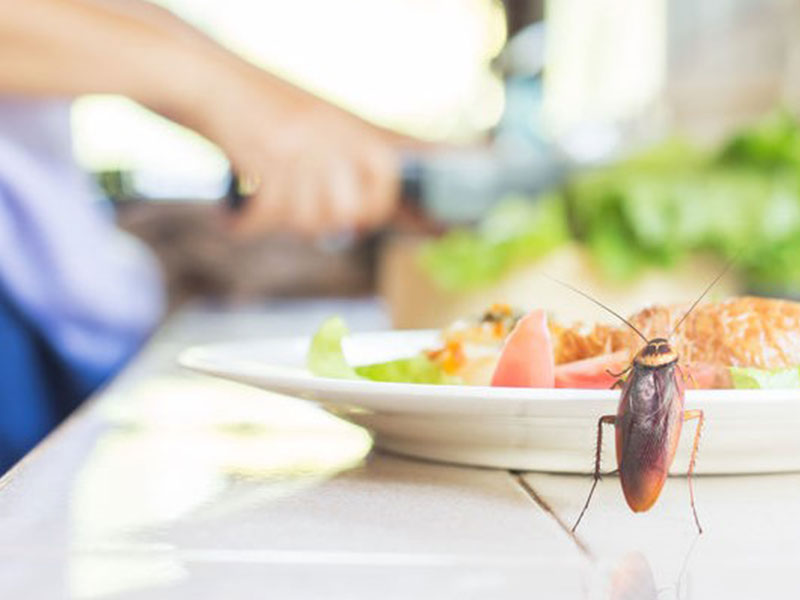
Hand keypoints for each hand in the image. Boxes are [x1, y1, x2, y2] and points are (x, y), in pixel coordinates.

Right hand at [198, 71, 400, 236]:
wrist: (207, 80)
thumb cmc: (258, 110)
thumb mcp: (314, 122)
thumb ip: (342, 161)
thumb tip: (364, 221)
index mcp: (347, 124)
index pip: (385, 174)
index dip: (374, 206)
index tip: (354, 221)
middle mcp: (329, 133)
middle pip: (344, 210)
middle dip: (319, 226)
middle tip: (293, 218)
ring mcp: (300, 146)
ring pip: (305, 218)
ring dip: (278, 225)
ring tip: (259, 211)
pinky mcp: (267, 157)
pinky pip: (268, 215)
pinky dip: (246, 225)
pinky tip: (232, 219)